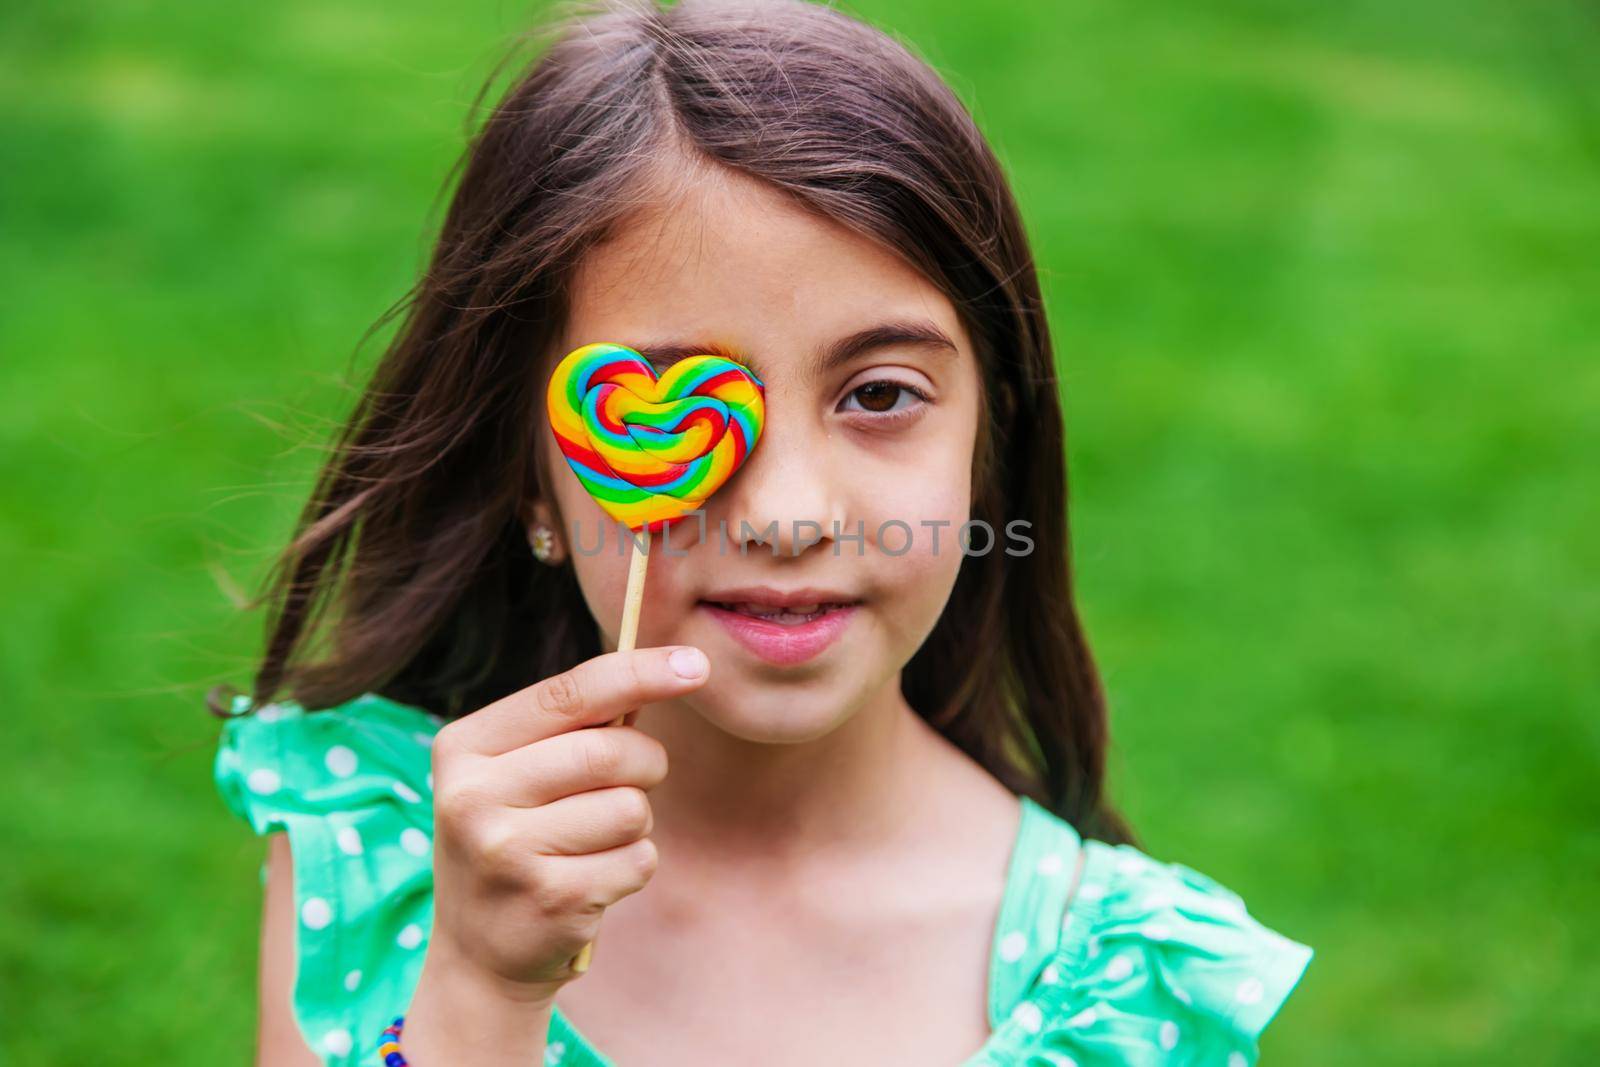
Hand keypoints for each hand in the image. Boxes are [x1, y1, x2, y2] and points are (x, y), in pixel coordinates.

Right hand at [423, 645, 706, 998]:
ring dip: (635, 822)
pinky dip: (633, 865)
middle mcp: (473, 796)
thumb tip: (671, 669)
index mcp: (464, 748)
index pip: (567, 693)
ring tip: (594, 842)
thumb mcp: (517, 774)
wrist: (478, 953)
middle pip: (609, 752)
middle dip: (645, 762)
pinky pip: (638, 859)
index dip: (639, 673)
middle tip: (638, 780)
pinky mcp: (549, 899)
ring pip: (630, 808)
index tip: (696, 664)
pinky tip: (593, 881)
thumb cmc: (518, 837)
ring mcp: (507, 852)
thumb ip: (575, 726)